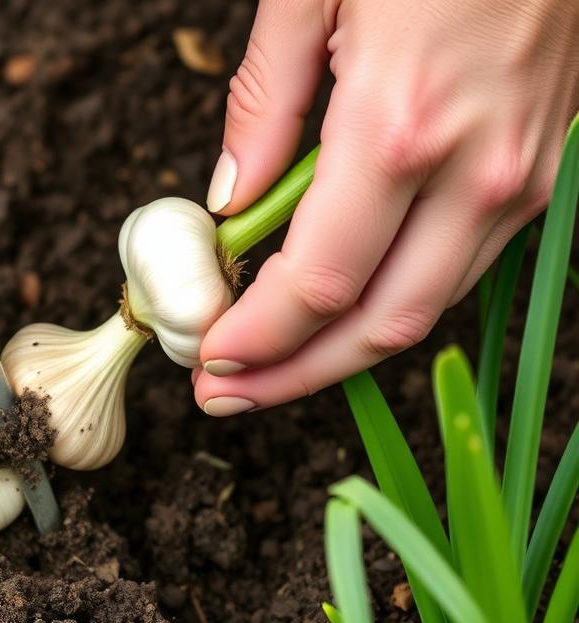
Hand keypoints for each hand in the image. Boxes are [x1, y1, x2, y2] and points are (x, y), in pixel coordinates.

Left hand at [193, 0, 578, 415]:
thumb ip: (263, 105)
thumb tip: (229, 200)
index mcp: (400, 127)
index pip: (317, 282)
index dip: (257, 337)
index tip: (207, 355)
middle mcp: (474, 172)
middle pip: (375, 325)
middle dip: (290, 376)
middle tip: (223, 395)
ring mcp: (519, 179)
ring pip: (420, 310)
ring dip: (338, 353)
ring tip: (268, 368)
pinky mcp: (538, 174)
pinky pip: (455, 269)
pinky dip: (388, 304)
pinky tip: (335, 309)